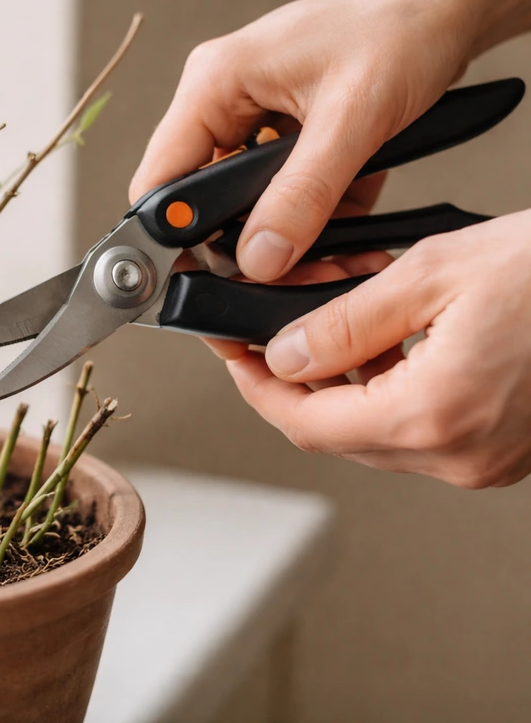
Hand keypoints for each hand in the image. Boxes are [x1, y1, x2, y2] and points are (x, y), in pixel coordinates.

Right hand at [129, 0, 504, 284]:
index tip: (212, 278)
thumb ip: (303, 193)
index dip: (174, 238)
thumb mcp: (353, 117)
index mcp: (214, 85)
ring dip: (286, 241)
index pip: (160, 181)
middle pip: (202, 204)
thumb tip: (258, 259)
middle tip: (293, 275)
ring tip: (334, 260)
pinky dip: (312, 223)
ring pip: (244, 209)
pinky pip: (280, 198)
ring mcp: (250, 122)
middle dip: (247, 250)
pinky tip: (348, 233)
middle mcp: (222, 104)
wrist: (450, 4)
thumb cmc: (402, 27)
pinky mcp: (282, 139)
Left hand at [227, 211, 530, 488]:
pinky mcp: (501, 450)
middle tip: (265, 331)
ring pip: (372, 431)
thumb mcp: (433, 272)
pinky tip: (377, 340)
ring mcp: (485, 460)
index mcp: (435, 414)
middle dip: (293, 380)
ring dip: (337, 381)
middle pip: (335, 432)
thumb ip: (345, 321)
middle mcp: (460, 454)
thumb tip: (285, 353)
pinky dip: (382, 387)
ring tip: (324, 319)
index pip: (306, 422)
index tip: (230, 354)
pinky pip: (415, 428)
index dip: (256, 387)